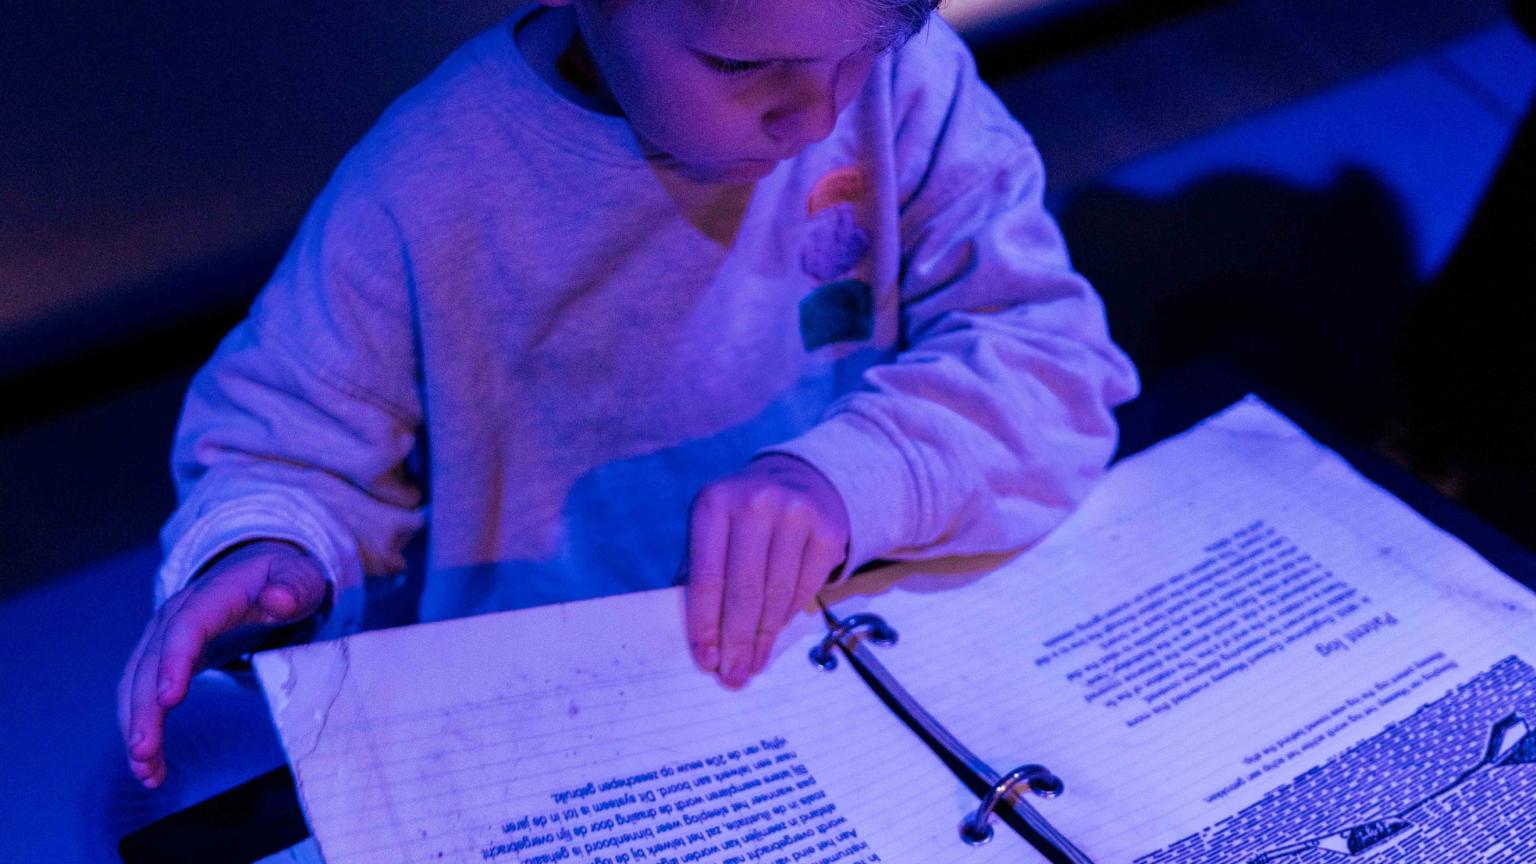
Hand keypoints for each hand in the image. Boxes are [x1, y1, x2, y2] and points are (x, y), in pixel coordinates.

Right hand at [117, 540, 327, 788]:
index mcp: (211, 595)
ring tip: (146, 771)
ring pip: (137, 684)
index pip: (187, 626)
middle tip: (144, 752)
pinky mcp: (163, 662)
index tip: (170, 699)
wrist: (256, 572)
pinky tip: (150, 767)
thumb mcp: (299, 576)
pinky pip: (143, 696)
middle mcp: (176, 617)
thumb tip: (279, 600)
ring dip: (136, 727)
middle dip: (144, 709)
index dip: (175, 661)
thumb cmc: (282, 578)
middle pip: (152, 663)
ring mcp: (164, 639)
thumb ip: (293, 587)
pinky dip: (142, 729)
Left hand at [685, 455, 849, 688]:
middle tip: (734, 676)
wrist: (797, 478)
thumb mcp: (712, 528)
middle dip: (737, 641)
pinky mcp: (828, 530)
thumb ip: (700, 572)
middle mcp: (755, 504)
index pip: (707, 578)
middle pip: (744, 591)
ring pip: (777, 595)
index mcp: (714, 504)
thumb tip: (702, 638)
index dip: (705, 625)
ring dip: (764, 637)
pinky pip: (806, 588)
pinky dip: (789, 616)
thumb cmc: (741, 517)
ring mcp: (796, 514)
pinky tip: (776, 631)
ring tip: (754, 663)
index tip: (706, 660)